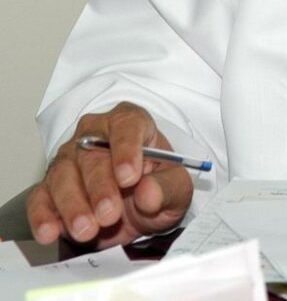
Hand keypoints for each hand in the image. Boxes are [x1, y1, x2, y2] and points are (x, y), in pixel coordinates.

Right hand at [27, 102, 192, 246]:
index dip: (127, 150)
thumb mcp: (176, 188)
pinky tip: (50, 232)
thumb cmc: (158, 187)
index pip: (127, 126)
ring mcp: (69, 160)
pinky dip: (42, 216)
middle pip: (92, 155)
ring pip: (63, 176)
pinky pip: (40, 199)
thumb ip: (167, 188)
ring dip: (73, 205)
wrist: (140, 211)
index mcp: (131, 123)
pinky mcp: (50, 189)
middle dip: (100, 187)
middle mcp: (95, 135)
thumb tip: (148, 193)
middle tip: (109, 214)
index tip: (130, 177)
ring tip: (87, 230)